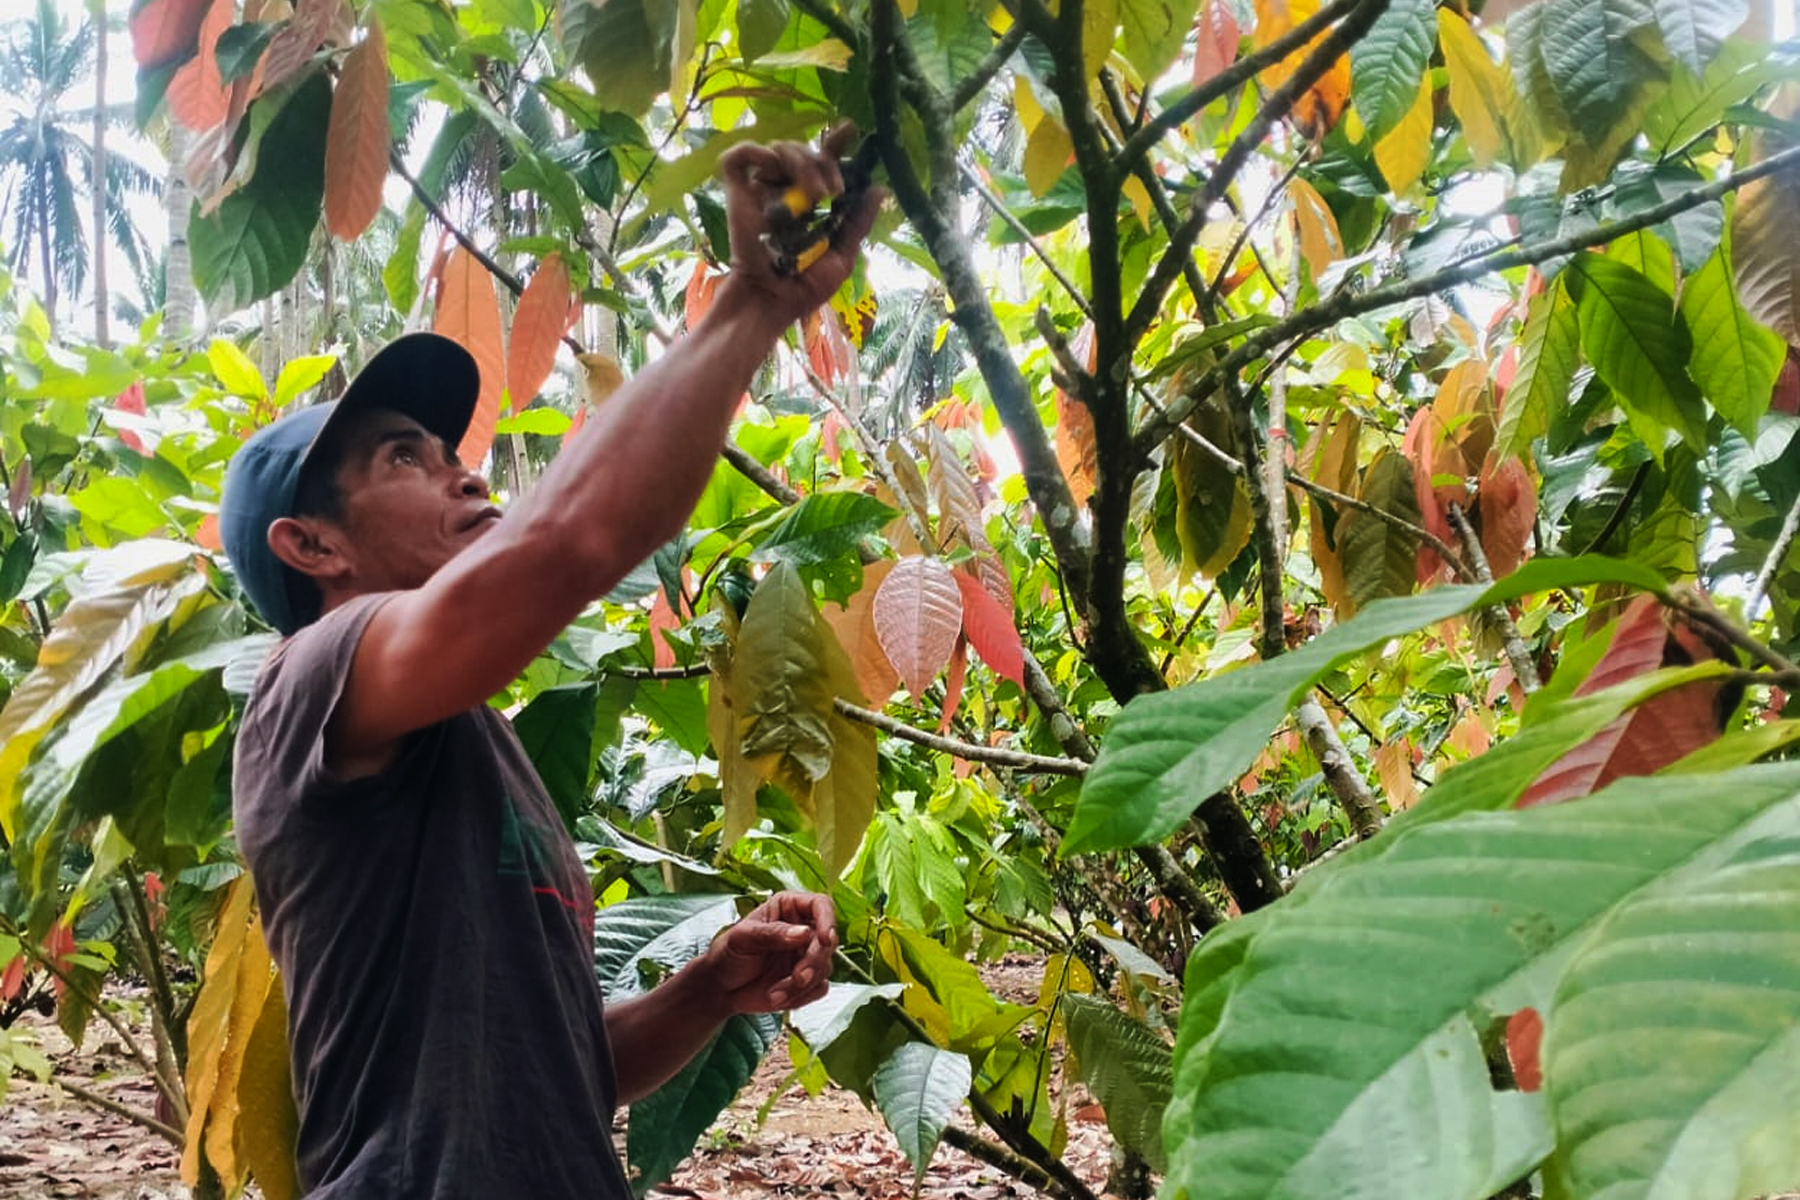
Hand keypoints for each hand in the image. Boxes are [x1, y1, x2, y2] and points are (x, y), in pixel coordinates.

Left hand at [698, 891, 836, 1014]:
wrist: (721, 988)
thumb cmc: (728, 954)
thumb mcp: (742, 938)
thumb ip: (772, 933)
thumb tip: (803, 933)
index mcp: (789, 908)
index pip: (821, 905)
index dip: (828, 920)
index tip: (824, 939)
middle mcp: (804, 930)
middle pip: (828, 941)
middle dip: (814, 962)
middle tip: (797, 977)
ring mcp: (807, 956)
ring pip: (825, 967)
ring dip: (801, 984)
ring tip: (774, 992)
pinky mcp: (809, 981)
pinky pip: (819, 988)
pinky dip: (800, 996)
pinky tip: (777, 996)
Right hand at [718, 125, 883, 323]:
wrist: (771, 302)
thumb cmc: (804, 287)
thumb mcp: (842, 256)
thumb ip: (858, 223)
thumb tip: (879, 189)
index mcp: (810, 202)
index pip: (823, 162)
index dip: (836, 143)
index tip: (851, 129)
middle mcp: (785, 190)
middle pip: (805, 150)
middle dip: (824, 161)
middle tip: (833, 190)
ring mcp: (761, 189)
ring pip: (780, 148)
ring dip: (802, 163)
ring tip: (815, 194)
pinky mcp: (736, 192)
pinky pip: (739, 157)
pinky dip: (754, 151)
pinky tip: (771, 164)